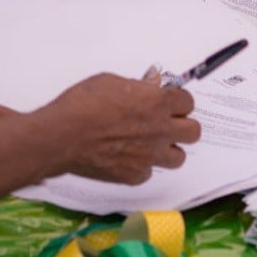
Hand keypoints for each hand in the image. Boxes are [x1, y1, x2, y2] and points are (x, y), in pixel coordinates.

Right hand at [45, 73, 199, 184]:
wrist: (63, 135)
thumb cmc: (82, 104)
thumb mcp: (111, 81)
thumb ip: (136, 86)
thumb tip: (147, 86)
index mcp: (156, 103)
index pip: (188, 102)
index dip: (179, 101)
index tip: (171, 102)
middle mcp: (159, 130)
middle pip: (193, 132)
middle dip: (183, 125)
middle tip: (168, 122)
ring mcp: (149, 156)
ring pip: (178, 157)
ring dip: (169, 149)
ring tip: (152, 143)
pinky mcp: (135, 175)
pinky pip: (149, 172)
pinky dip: (142, 165)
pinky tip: (128, 156)